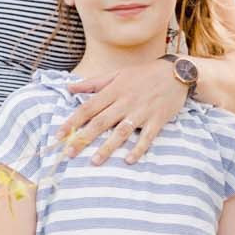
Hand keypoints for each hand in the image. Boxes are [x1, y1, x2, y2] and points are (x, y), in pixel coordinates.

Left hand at [61, 57, 186, 162]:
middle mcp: (125, 101)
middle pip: (101, 122)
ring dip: (108, 147)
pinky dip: (139, 149)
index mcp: (114, 90)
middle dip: (84, 138)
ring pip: (121, 132)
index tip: (59, 134)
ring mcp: (142, 112)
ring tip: (95, 162)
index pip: (88, 107)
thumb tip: (69, 87)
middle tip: (69, 153)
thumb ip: (92, 83)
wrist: (176, 73)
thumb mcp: (117, 74)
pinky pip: (147, 137)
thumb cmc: (143, 74)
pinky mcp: (157, 120)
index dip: (72, 121)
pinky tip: (129, 160)